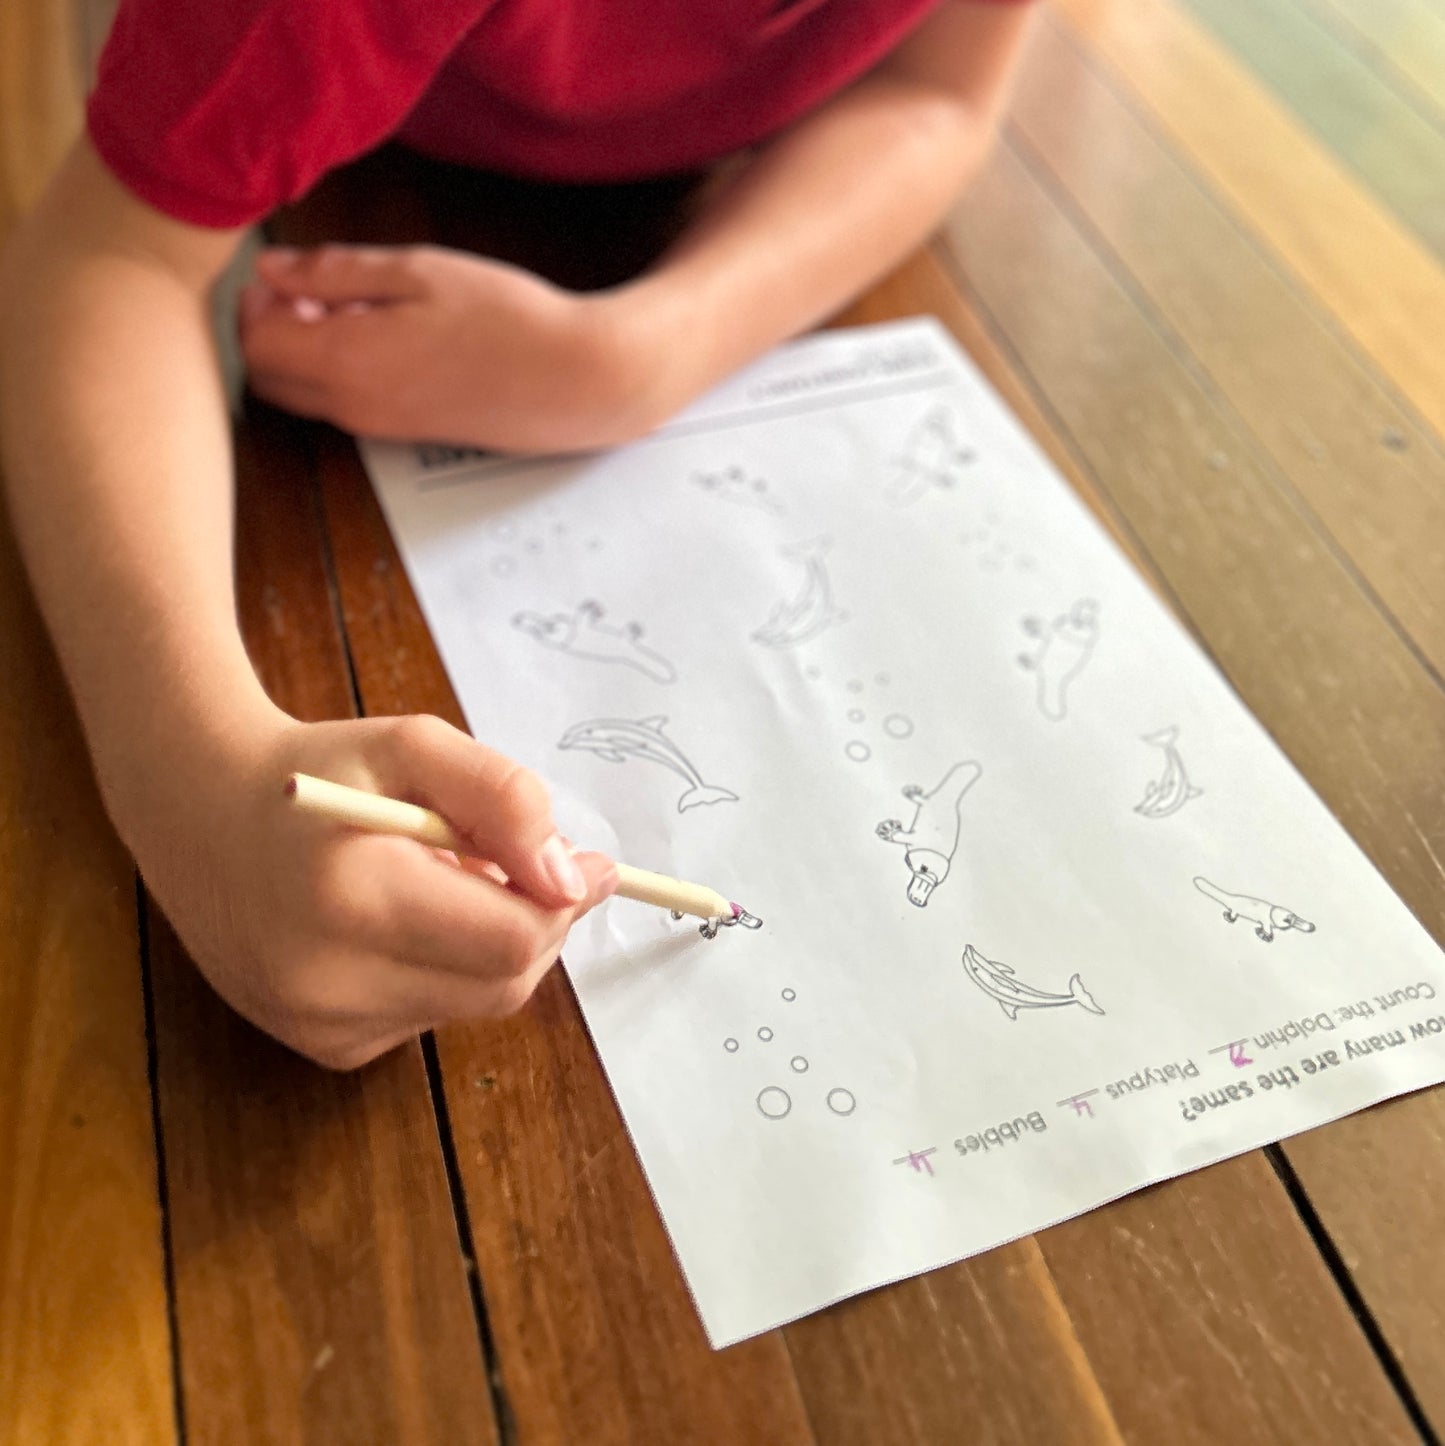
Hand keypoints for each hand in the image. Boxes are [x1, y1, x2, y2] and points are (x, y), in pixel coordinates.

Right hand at [132, 709, 616, 1068]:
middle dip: (535, 924)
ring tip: (440, 883)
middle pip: (506, 983)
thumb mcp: (414, 747)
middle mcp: (329, 981)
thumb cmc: (319, 770)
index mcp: (352, 898)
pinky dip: (444, 971)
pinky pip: (432, 1016)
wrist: (200, 814)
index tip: (583, 862)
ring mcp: (322, 1026)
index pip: (513, 939)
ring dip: (489, 947)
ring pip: (476, 1004)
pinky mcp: (326, 1048)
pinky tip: (398, 924)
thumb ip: (504, 799)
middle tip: (522, 866)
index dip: (563, 901)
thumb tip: (571, 880)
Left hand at [239, 244, 671, 451]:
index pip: (255, 345)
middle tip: (307, 291)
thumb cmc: (505, 319)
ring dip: (305, 354)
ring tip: (354, 309)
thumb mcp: (418, 272)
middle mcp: (353, 406)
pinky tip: (384, 337)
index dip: (254, 305)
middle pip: (268, 380)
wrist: (570, 381)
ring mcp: (379, 427)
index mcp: (347, 361)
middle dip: (269, 334)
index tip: (281, 273)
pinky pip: (344, 406)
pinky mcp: (406, 434)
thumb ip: (336, 271)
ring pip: (304, 396)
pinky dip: (339, 372)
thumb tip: (272, 271)